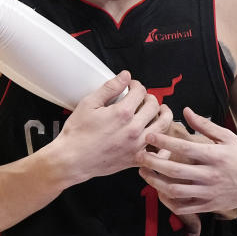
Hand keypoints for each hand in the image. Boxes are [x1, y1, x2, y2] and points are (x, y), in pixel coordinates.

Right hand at [50, 71, 172, 187]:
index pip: (140, 91)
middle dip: (149, 97)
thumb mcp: (88, 104)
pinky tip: (158, 136)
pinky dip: (162, 142)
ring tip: (159, 110)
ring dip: (163, 114)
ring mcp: (137, 145)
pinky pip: (158, 151)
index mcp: (122, 113)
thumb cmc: (77, 134)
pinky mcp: (136, 158)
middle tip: (143, 97)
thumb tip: (124, 76)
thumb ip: (109, 88)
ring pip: (163, 125)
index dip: (137, 84)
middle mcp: (133, 129)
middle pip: (154, 106)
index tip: (132, 85)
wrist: (72, 159)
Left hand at [138, 107, 236, 216]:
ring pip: (176, 190)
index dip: (165, 142)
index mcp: (215, 156)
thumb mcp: (228, 138)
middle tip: (139, 156)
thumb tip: (186, 110)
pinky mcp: (208, 205)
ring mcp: (209, 192)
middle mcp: (210, 175)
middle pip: (175, 170)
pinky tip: (158, 191)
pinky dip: (169, 201)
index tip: (149, 136)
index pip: (185, 148)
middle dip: (153, 163)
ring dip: (156, 182)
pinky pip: (184, 207)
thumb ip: (205, 125)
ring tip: (143, 173)